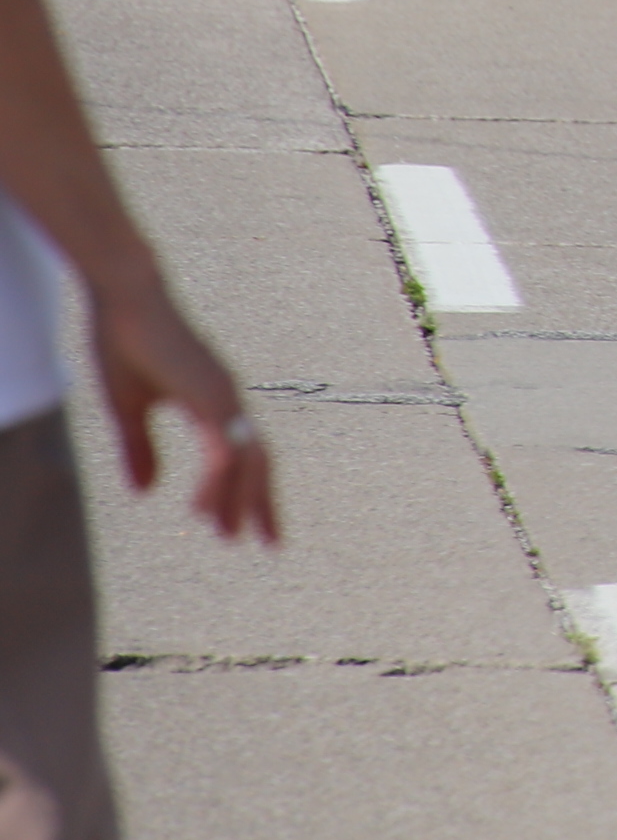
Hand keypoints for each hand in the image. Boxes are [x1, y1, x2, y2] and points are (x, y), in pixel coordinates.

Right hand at [88, 269, 278, 545]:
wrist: (126, 295)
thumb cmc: (126, 343)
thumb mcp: (128, 408)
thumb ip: (140, 449)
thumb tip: (146, 492)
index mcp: (213, 402)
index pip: (242, 453)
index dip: (244, 490)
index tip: (241, 527)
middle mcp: (227, 399)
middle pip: (257, 460)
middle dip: (261, 503)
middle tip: (268, 544)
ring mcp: (222, 394)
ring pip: (245, 457)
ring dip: (240, 498)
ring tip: (233, 535)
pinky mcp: (208, 392)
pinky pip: (222, 447)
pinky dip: (218, 479)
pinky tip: (204, 507)